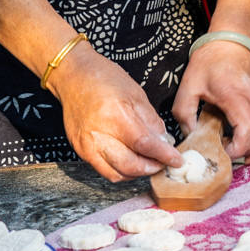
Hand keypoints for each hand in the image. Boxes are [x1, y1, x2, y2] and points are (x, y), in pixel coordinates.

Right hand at [46, 45, 183, 181]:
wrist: (73, 76)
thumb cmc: (104, 78)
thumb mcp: (136, 93)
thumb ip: (151, 121)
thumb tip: (164, 142)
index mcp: (116, 114)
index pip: (144, 144)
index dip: (163, 155)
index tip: (176, 160)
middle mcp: (99, 133)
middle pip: (131, 165)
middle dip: (152, 167)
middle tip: (164, 162)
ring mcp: (87, 145)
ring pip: (117, 174)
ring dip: (137, 173)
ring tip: (149, 163)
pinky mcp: (80, 151)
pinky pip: (104, 171)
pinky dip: (121, 172)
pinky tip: (131, 162)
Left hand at [173, 39, 249, 162]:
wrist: (232, 43)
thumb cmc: (210, 62)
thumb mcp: (188, 86)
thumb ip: (184, 113)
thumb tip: (191, 136)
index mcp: (238, 98)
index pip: (247, 135)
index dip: (235, 150)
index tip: (219, 151)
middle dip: (242, 154)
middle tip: (223, 151)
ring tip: (237, 152)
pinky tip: (248, 145)